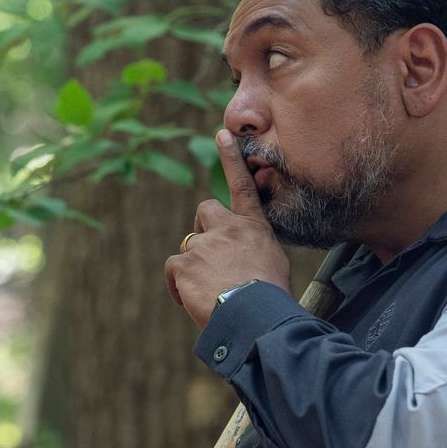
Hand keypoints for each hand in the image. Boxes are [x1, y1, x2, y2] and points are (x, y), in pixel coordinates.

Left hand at [165, 130, 290, 327]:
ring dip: (195, 265)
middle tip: (210, 255)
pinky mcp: (185, 262)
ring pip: (190, 246)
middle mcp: (227, 227)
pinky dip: (177, 284)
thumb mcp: (273, 262)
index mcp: (253, 226)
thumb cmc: (270, 295)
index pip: (242, 184)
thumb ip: (254, 249)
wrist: (255, 314)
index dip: (231, 158)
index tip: (222, 134)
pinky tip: (190, 298)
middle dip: (204, 228)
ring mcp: (204, 243)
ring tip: (211, 289)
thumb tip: (243, 257)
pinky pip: (173, 268)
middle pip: (205, 211)